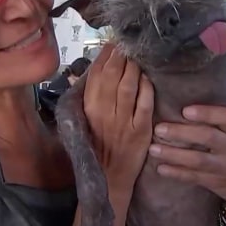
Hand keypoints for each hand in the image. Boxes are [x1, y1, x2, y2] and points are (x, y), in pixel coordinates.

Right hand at [83, 43, 153, 192]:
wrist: (109, 180)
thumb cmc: (94, 149)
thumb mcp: (81, 124)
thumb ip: (82, 99)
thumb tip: (77, 74)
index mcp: (87, 110)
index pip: (95, 76)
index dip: (104, 57)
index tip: (111, 45)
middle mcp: (104, 113)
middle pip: (112, 76)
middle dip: (119, 56)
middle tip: (126, 45)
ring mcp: (123, 122)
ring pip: (128, 86)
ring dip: (133, 68)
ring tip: (136, 57)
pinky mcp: (141, 130)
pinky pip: (145, 103)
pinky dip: (146, 87)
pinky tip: (147, 78)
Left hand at [148, 105, 225, 218]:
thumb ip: (214, 121)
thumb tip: (181, 100)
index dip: (206, 113)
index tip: (185, 110)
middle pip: (208, 137)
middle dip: (182, 133)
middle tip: (158, 129)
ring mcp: (225, 166)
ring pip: (198, 160)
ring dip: (174, 154)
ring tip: (153, 149)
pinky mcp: (216, 182)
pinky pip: (194, 178)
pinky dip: (177, 173)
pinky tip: (160, 168)